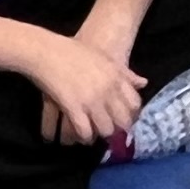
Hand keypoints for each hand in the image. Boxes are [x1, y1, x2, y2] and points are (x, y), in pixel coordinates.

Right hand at [34, 31, 148, 149]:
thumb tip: (143, 83)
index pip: (134, 103)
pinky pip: (86, 131)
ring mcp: (92, 100)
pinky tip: (81, 137)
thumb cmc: (72, 51)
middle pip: (122, 121)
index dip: (132, 115)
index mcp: (116, 77)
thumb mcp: (103, 58)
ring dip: (100, 135)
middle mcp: (108, 90)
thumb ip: (124, 73)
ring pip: (106, 129)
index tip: (125, 120)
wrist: (46, 51)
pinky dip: (84, 137)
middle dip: (118, 130)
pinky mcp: (75, 108)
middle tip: (111, 133)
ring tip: (94, 136)